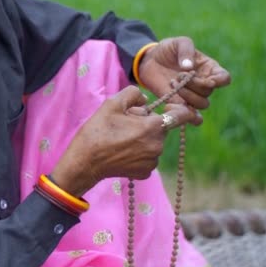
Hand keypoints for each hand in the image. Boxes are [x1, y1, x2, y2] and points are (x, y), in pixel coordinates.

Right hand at [51, 86, 200, 195]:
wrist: (84, 162)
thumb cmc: (97, 131)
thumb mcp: (112, 103)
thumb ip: (134, 93)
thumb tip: (145, 99)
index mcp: (153, 126)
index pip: (181, 115)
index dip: (179, 109)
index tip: (168, 108)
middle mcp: (158, 145)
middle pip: (161, 128)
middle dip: (148, 124)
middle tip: (126, 124)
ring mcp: (152, 161)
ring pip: (153, 143)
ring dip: (143, 139)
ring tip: (121, 139)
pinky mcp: (145, 173)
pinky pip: (147, 158)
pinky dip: (138, 154)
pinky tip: (122, 152)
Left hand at [138, 37, 230, 109]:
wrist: (149, 60)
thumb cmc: (168, 49)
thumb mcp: (178, 43)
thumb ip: (186, 50)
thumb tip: (188, 67)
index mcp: (208, 68)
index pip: (224, 78)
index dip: (218, 80)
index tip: (205, 78)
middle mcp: (203, 83)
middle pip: (209, 92)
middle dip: (194, 85)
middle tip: (178, 75)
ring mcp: (191, 94)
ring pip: (201, 104)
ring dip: (187, 96)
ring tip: (173, 83)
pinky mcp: (178, 103)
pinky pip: (188, 114)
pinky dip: (184, 113)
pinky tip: (172, 107)